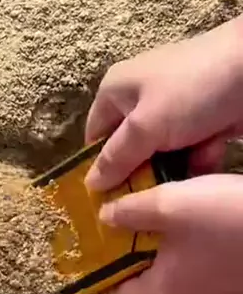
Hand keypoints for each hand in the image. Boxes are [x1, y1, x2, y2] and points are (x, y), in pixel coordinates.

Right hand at [84, 15, 242, 190]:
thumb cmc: (192, 90)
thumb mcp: (146, 126)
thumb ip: (116, 158)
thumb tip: (90, 185)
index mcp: (116, 91)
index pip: (95, 137)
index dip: (97, 169)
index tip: (104, 201)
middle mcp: (142, 100)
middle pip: (129, 150)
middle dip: (137, 175)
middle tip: (140, 203)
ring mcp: (175, 111)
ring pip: (162, 155)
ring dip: (170, 174)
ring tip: (173, 194)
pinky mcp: (204, 121)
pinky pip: (191, 152)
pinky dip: (197, 163)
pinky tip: (203, 172)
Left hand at [99, 174, 242, 293]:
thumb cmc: (227, 221)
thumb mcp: (170, 206)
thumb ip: (130, 211)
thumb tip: (104, 217)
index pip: (115, 293)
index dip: (98, 266)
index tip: (90, 236)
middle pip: (140, 278)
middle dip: (126, 245)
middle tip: (114, 212)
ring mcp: (209, 290)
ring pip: (168, 266)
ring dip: (155, 237)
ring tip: (145, 204)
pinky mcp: (227, 274)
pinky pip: (192, 259)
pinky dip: (181, 238)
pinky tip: (184, 209)